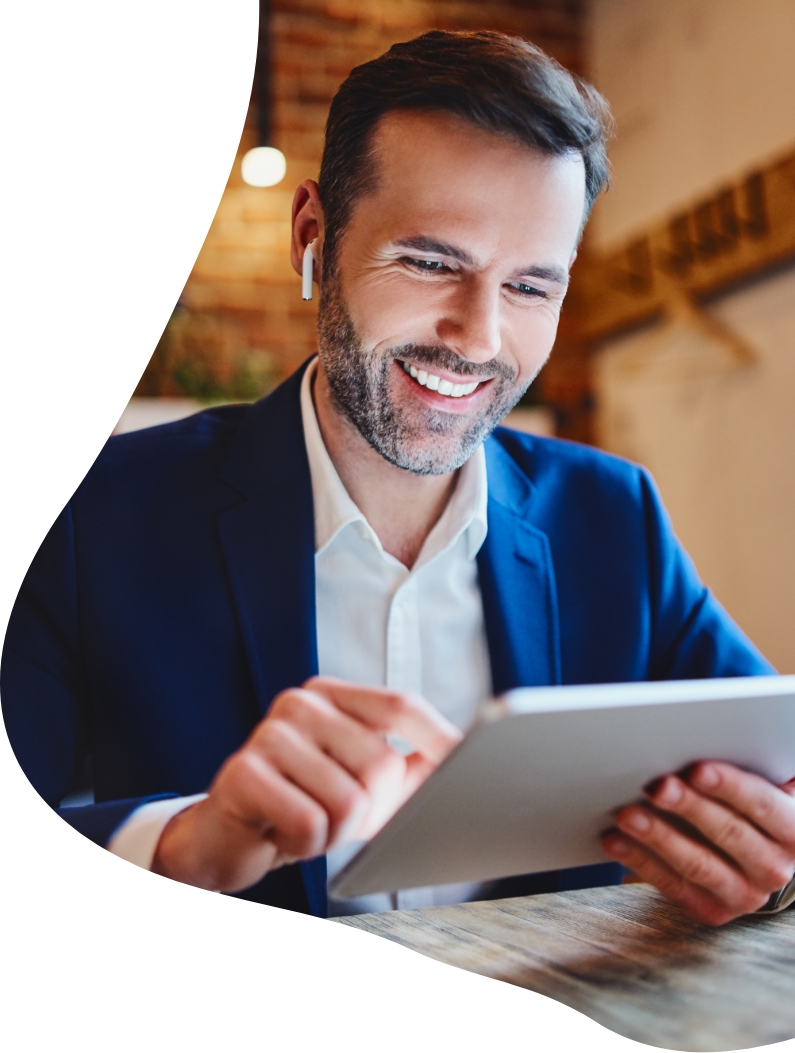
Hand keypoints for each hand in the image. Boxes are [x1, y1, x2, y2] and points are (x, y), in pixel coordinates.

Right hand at [152, 676, 461, 892]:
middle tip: (340, 818)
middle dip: (374, 811)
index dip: (440, 738)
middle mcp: (300, 704)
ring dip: (335, 832)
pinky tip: (284, 832)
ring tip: (308, 822)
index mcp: (332, 696)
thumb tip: (467, 764)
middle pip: (381, 763)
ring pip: (348, 801)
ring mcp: (268, 734)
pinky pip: (310, 823)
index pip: (400, 705)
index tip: (472, 764)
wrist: (227, 836)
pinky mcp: (244, 774)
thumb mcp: (360, 781)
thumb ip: (410, 767)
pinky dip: (306, 844)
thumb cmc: (303, 803)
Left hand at [602, 762, 794, 924]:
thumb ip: (747, 765)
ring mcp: (742, 894)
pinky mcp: (709, 910)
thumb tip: (707, 738)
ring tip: (627, 814)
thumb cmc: (748, 808)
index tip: (697, 769)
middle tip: (657, 786)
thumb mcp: (762, 787)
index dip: (730, 785)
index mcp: (791, 829)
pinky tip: (616, 840)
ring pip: (697, 864)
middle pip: (727, 833)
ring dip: (658, 837)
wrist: (753, 858)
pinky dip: (639, 861)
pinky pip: (671, 885)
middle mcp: (774, 867)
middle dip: (688, 807)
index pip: (762, 804)